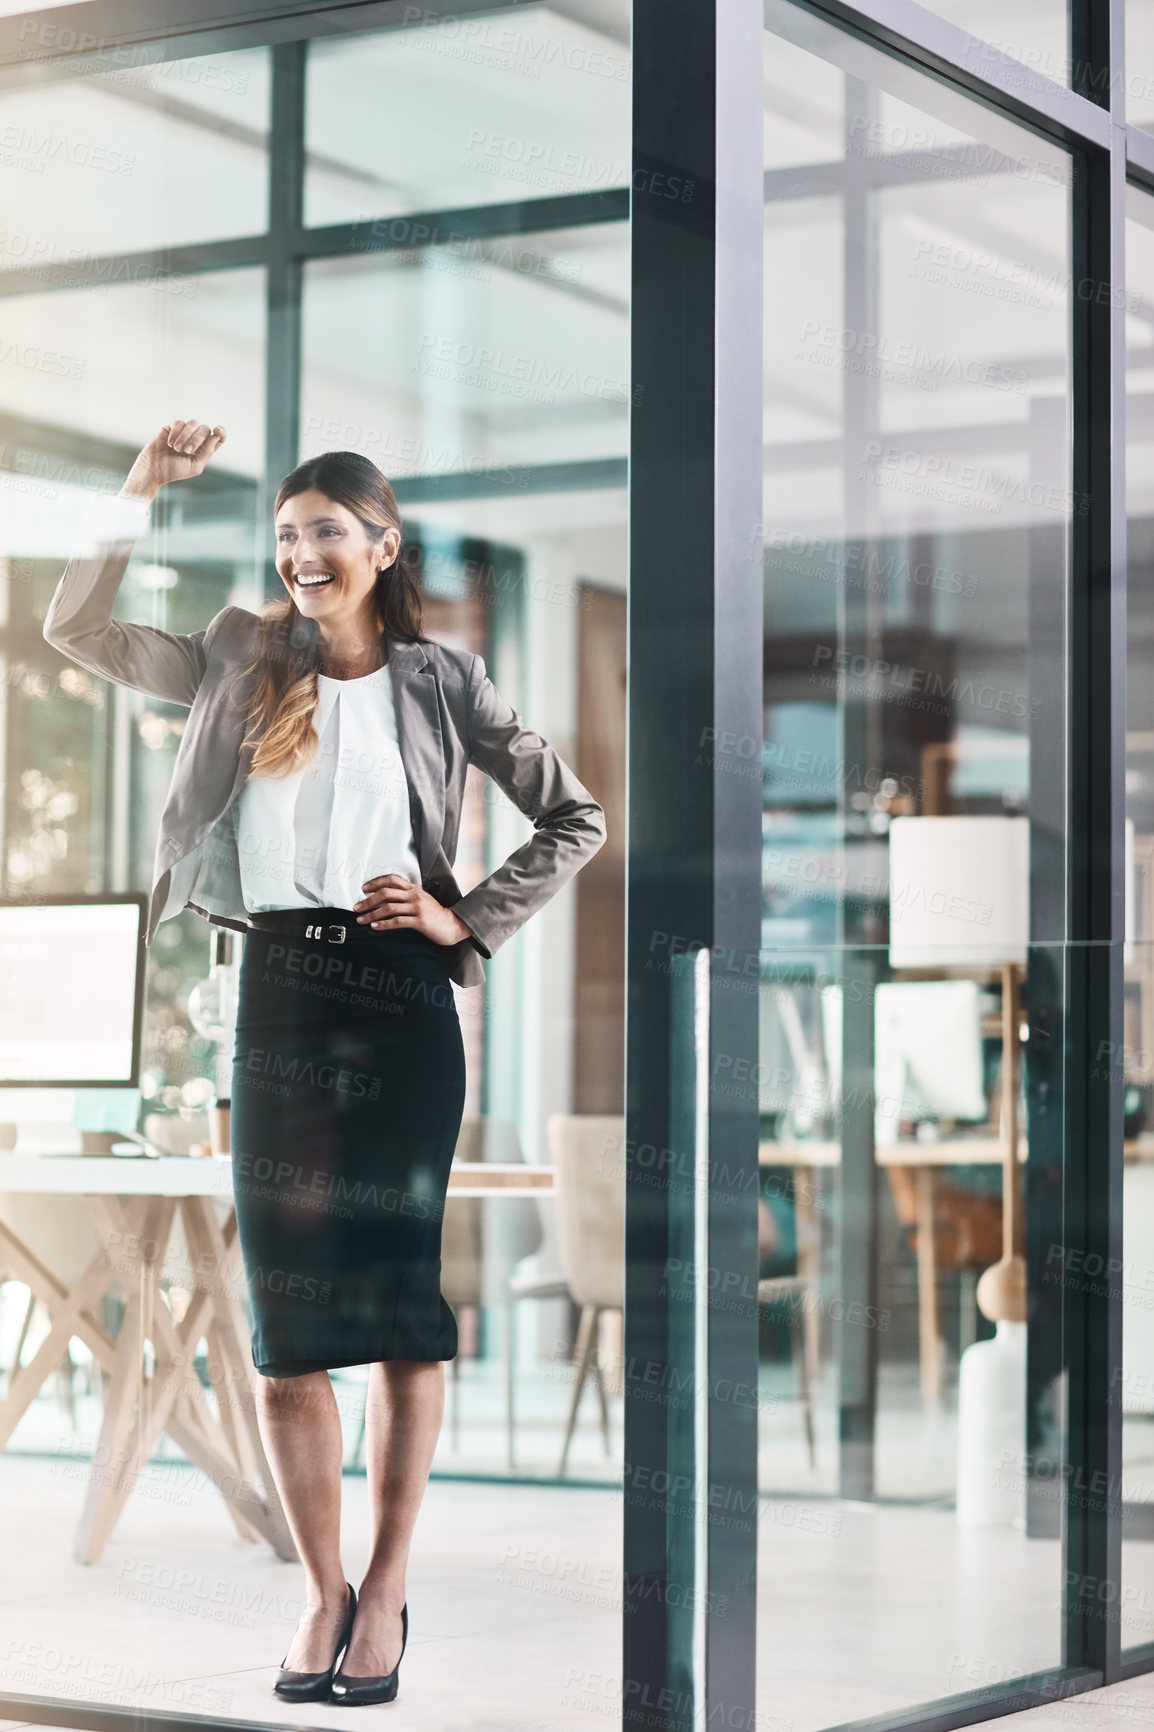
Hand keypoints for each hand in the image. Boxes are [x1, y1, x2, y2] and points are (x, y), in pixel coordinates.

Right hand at [120, 419, 227, 500]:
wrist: (153, 469)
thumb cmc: (174, 471)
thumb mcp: (195, 465)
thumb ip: (207, 451)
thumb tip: (216, 435)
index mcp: (205, 450)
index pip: (219, 436)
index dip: (221, 431)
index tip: (217, 430)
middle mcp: (196, 439)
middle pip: (205, 429)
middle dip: (196, 439)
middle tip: (185, 451)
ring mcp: (184, 433)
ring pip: (193, 423)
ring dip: (185, 436)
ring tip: (176, 449)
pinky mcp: (171, 428)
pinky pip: (179, 422)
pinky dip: (176, 433)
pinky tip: (169, 443)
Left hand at [353, 874, 473, 945]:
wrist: (452, 925)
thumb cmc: (435, 914)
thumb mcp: (421, 900)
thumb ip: (406, 897)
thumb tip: (384, 899)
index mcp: (414, 888)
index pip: (392, 879)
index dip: (375, 882)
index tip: (363, 889)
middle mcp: (414, 895)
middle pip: (386, 893)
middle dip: (368, 901)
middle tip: (357, 907)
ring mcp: (417, 908)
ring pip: (388, 908)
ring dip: (371, 914)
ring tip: (361, 919)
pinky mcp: (419, 921)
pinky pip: (397, 921)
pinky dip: (383, 924)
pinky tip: (375, 927)